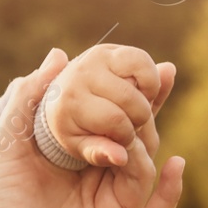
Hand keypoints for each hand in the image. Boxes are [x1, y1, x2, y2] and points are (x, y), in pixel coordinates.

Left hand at [0, 48, 185, 207]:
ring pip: (143, 176)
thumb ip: (28, 100)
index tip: (158, 67)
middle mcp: (109, 191)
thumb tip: (59, 53)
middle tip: (158, 82)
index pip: (120, 127)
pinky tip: (173, 165)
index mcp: (89, 166)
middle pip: (139, 147)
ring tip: (137, 127)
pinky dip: (167, 195)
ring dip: (143, 149)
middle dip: (147, 116)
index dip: (140, 99)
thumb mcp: (9, 146)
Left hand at [43, 43, 175, 166]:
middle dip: (138, 119)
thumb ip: (97, 153)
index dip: (127, 135)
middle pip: (132, 101)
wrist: (56, 101)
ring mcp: (94, 58)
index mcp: (69, 101)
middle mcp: (79, 75)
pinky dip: (151, 79)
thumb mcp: (76, 146)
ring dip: (146, 100)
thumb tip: (122, 157)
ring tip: (133, 110)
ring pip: (141, 79)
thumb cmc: (68, 129)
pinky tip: (141, 93)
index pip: (116, 121)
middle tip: (129, 125)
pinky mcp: (108, 49)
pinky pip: (142, 61)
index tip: (121, 140)